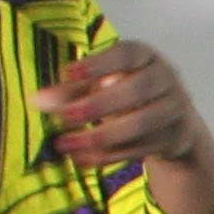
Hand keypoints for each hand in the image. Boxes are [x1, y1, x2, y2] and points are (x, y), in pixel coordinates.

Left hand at [35, 37, 210, 170]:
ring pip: (142, 123)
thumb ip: (71, 90)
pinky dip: (110, 155)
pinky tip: (82, 159)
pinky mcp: (175, 137)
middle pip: (137, 90)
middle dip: (99, 105)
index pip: (126, 54)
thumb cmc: (127, 94)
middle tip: (66, 117)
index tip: (67, 73)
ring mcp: (175, 108)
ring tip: (66, 144)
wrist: (174, 123)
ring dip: (102, 136)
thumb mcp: (101, 85)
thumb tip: (37, 100)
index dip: (98, 64)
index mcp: (145, 56)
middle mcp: (166, 78)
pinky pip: (142, 147)